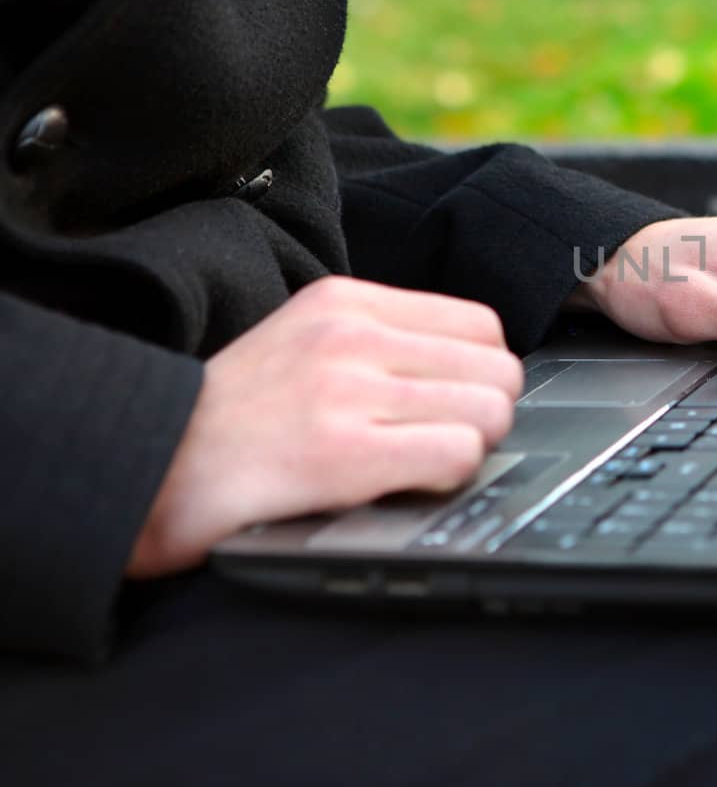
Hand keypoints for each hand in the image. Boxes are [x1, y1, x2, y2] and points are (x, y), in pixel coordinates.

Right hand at [127, 276, 523, 576]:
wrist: (149, 466)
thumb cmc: (229, 419)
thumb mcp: (302, 343)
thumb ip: (378, 343)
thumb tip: (466, 369)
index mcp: (344, 303)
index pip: (479, 325)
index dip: (481, 373)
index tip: (457, 403)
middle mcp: (350, 335)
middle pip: (496, 368)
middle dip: (487, 414)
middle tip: (448, 441)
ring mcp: (348, 390)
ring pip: (489, 410)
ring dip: (473, 447)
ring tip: (426, 463)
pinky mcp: (344, 450)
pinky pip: (458, 453)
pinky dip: (450, 476)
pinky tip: (411, 483)